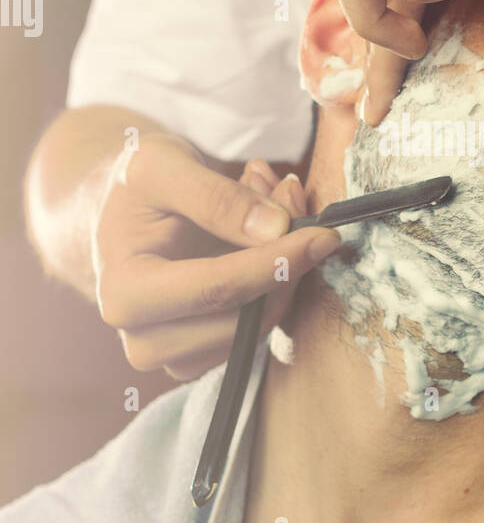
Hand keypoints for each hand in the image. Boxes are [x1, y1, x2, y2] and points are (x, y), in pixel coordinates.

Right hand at [92, 132, 339, 380]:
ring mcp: (175, 357)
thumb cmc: (134, 187)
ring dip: (285, 267)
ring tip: (271, 201)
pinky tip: (267, 234)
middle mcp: (144, 340)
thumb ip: (215, 196)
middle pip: (246, 316)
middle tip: (292, 193)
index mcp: (125, 295)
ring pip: (260, 327)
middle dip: (286, 258)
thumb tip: (276, 230)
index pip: (217, 289)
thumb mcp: (160, 165)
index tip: (324, 234)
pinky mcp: (204, 358)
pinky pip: (259, 328)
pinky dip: (277, 281)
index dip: (278, 262)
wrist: (120, 214)